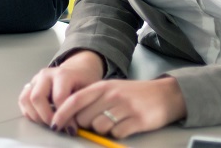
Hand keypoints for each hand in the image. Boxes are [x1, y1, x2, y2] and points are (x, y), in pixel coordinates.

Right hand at [18, 50, 104, 126]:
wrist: (78, 69)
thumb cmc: (84, 82)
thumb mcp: (89, 91)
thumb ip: (81, 106)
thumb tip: (71, 127)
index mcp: (62, 74)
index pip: (58, 98)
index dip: (64, 116)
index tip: (71, 129)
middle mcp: (45, 74)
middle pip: (37, 97)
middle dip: (46, 117)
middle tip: (57, 127)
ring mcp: (35, 79)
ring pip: (25, 99)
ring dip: (35, 115)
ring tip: (48, 123)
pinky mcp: (30, 85)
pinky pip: (23, 101)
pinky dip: (29, 113)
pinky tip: (41, 118)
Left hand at [50, 76, 185, 138]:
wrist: (165, 95)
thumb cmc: (133, 93)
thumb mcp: (111, 89)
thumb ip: (92, 99)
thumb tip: (71, 116)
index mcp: (103, 86)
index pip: (75, 100)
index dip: (62, 113)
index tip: (55, 125)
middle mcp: (112, 95)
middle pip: (84, 118)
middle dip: (85, 125)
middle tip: (97, 121)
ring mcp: (125, 108)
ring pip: (99, 127)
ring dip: (103, 130)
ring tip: (114, 122)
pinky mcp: (138, 121)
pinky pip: (117, 134)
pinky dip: (118, 133)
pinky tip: (126, 125)